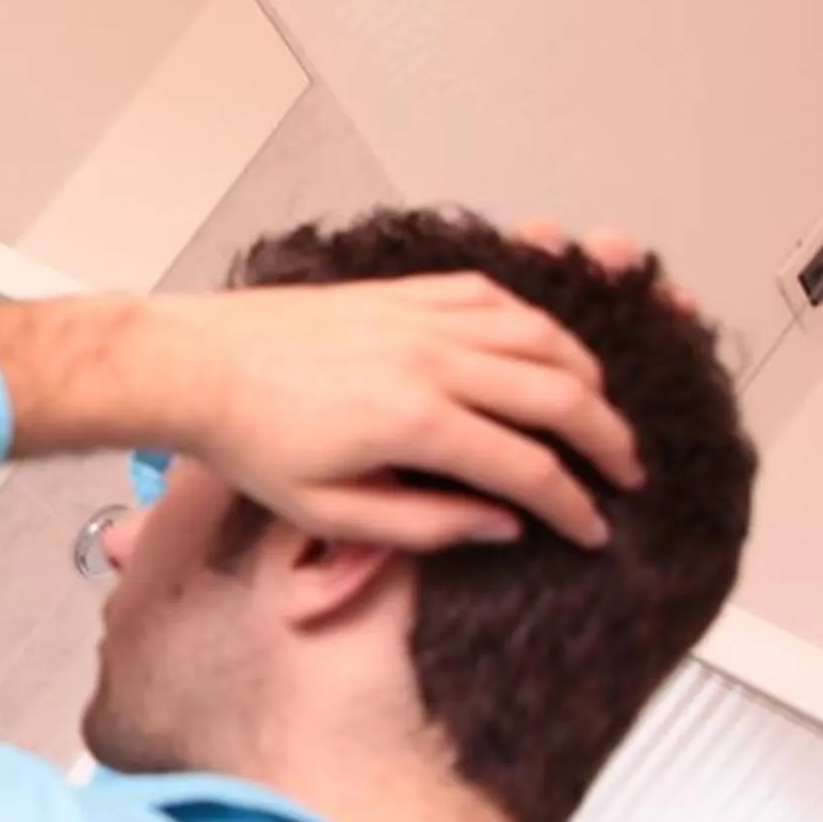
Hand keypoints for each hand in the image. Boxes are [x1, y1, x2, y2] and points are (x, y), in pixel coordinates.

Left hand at [145, 273, 643, 550]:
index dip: (575, 505)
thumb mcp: (327, 512)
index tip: (595, 530)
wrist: (195, 366)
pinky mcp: (402, 291)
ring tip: (600, 412)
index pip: (530, 469)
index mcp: (416, 424)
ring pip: (540, 335)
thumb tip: (504, 525)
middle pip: (560, 394)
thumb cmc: (248, 444)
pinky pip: (493, 296)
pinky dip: (535, 321)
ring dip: (585, 375)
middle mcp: (432, 361)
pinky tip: (544, 348)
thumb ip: (424, 524)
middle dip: (609, 438)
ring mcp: (420, 317)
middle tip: (627, 471)